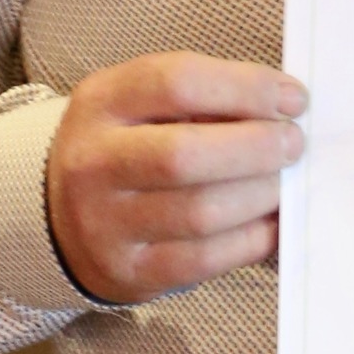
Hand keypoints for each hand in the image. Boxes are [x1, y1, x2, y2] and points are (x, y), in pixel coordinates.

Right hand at [45, 54, 305, 304]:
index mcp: (101, 103)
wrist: (60, 217)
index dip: (246, 88)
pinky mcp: (129, 270)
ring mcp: (105, 223)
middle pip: (184, 154)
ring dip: (260, 196)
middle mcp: (94, 162)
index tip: (293, 99)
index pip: (177, 82)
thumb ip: (201, 98)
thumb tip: (283, 108)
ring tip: (283, 184)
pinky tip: (270, 224)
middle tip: (293, 144)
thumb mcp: (140, 105)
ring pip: (199, 212)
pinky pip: (203, 260)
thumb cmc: (125, 149)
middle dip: (256, 148)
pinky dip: (250, 240)